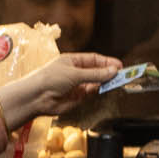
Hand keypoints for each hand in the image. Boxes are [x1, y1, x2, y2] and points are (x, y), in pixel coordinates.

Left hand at [0, 53, 122, 129]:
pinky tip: (104, 89)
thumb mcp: (75, 73)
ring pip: (95, 83)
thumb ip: (96, 74)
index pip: (94, 59)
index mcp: (72, 61)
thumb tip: (113, 71)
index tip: (119, 65)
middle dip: (108, 72)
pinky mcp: (76, 98)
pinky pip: (91, 93)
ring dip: (105, 82)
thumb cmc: (50, 79)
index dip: (107, 62)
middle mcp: (75, 72)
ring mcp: (76, 85)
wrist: (36, 97)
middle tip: (122, 75)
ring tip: (116, 82)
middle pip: (96, 71)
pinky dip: (98, 91)